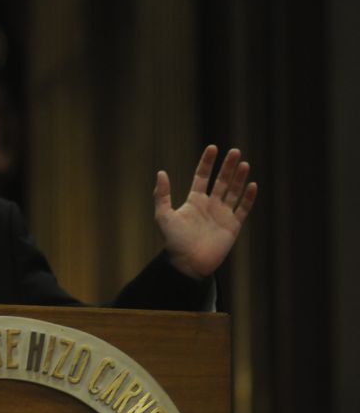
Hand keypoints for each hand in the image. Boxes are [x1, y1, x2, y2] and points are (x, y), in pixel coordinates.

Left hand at [154, 145, 257, 278]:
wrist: (188, 263)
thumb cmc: (173, 241)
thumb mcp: (163, 216)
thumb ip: (162, 195)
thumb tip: (161, 172)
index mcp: (194, 200)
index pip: (202, 176)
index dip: (207, 162)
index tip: (212, 148)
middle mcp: (210, 205)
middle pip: (221, 181)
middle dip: (228, 166)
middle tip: (235, 151)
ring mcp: (222, 214)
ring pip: (233, 192)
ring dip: (239, 178)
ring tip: (244, 163)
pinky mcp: (233, 226)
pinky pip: (243, 209)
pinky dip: (248, 197)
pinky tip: (252, 184)